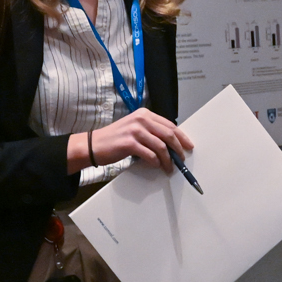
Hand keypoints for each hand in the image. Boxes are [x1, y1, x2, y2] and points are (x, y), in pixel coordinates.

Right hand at [71, 108, 192, 171]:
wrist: (93, 145)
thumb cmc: (114, 138)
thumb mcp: (134, 128)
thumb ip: (151, 131)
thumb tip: (170, 143)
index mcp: (144, 114)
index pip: (170, 125)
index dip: (182, 137)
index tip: (188, 146)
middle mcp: (141, 120)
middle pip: (169, 135)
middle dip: (178, 149)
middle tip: (181, 159)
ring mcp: (135, 131)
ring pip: (161, 146)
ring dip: (168, 160)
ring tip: (168, 167)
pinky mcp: (129, 143)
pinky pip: (150, 155)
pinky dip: (156, 162)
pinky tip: (156, 166)